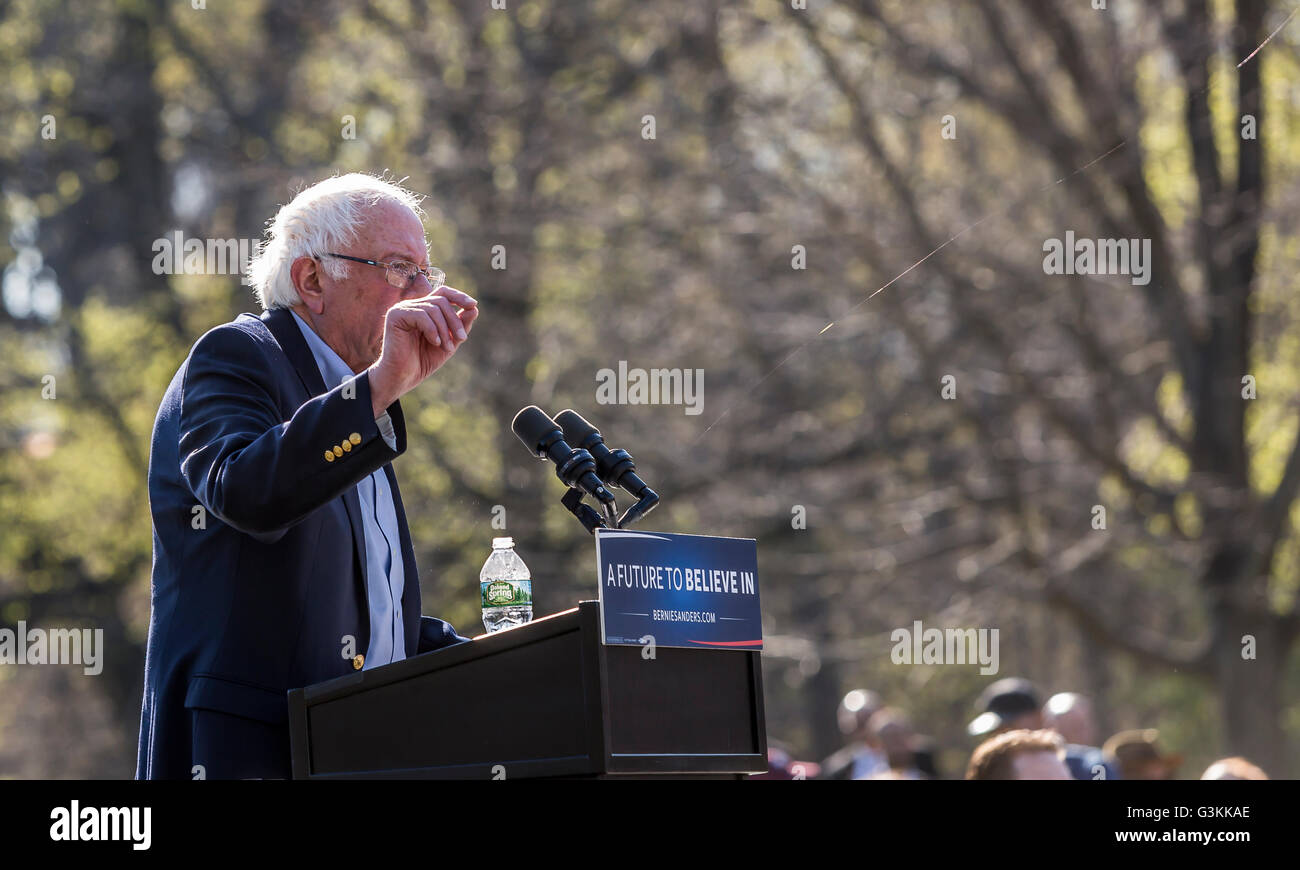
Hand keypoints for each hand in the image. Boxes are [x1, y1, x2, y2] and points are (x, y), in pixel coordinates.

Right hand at [367, 286, 477, 416]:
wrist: (403, 377)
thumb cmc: (423, 361)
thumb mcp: (449, 342)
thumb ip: (460, 325)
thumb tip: (474, 308)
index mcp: (424, 309)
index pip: (442, 293)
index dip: (459, 296)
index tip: (473, 305)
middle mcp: (413, 306)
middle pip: (441, 301)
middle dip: (455, 320)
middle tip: (462, 339)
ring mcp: (402, 309)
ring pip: (433, 309)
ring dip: (445, 330)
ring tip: (447, 348)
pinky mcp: (395, 316)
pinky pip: (421, 315)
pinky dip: (432, 330)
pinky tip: (435, 343)